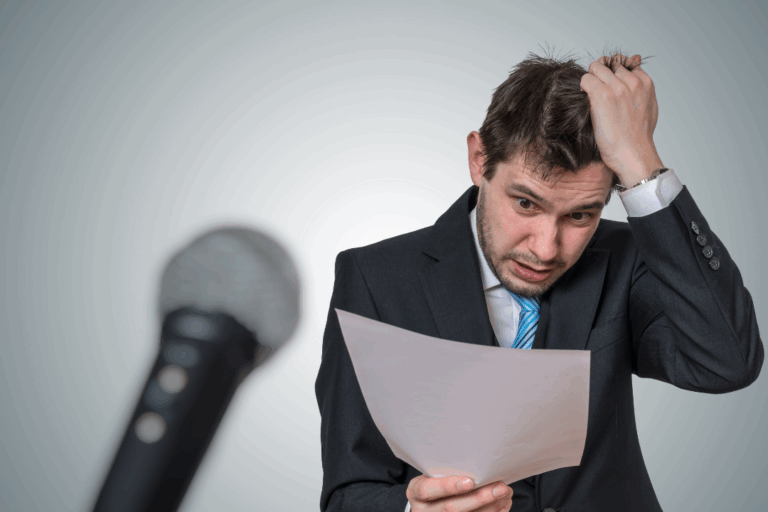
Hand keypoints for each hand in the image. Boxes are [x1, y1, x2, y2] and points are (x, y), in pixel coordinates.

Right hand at [406, 475, 512, 511]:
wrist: (429, 505)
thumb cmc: (434, 482)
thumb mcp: (432, 474)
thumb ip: (446, 470)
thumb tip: (478, 460)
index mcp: (416, 493)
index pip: (428, 490)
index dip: (448, 486)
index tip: (470, 481)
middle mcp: (424, 511)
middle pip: (452, 508)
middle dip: (479, 498)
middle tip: (501, 487)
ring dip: (491, 508)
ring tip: (506, 494)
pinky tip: (503, 505)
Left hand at [580, 54, 664, 186]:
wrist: (632, 153)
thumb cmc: (638, 136)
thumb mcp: (649, 106)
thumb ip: (642, 86)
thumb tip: (635, 62)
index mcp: (645, 82)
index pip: (625, 62)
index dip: (613, 72)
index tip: (608, 84)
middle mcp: (632, 81)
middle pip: (609, 63)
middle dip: (600, 73)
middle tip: (596, 89)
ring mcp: (616, 87)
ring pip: (596, 67)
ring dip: (590, 79)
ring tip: (590, 95)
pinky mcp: (602, 95)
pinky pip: (585, 78)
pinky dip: (582, 87)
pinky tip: (585, 99)